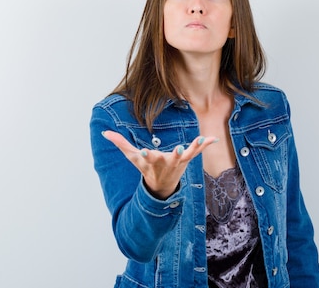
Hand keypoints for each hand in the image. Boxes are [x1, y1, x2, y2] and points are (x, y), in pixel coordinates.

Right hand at [101, 131, 217, 199]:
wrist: (161, 186)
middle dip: (173, 155)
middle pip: (169, 159)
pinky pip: (197, 151)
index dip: (145, 155)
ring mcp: (178, 161)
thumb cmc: (146, 168)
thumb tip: (104, 132)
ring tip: (199, 140)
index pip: (147, 158)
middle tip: (177, 149)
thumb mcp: (132, 157)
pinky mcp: (186, 159)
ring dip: (193, 148)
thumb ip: (120, 143)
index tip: (144, 152)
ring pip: (186, 155)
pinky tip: (213, 138)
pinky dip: (205, 145)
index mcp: (151, 162)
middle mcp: (165, 163)